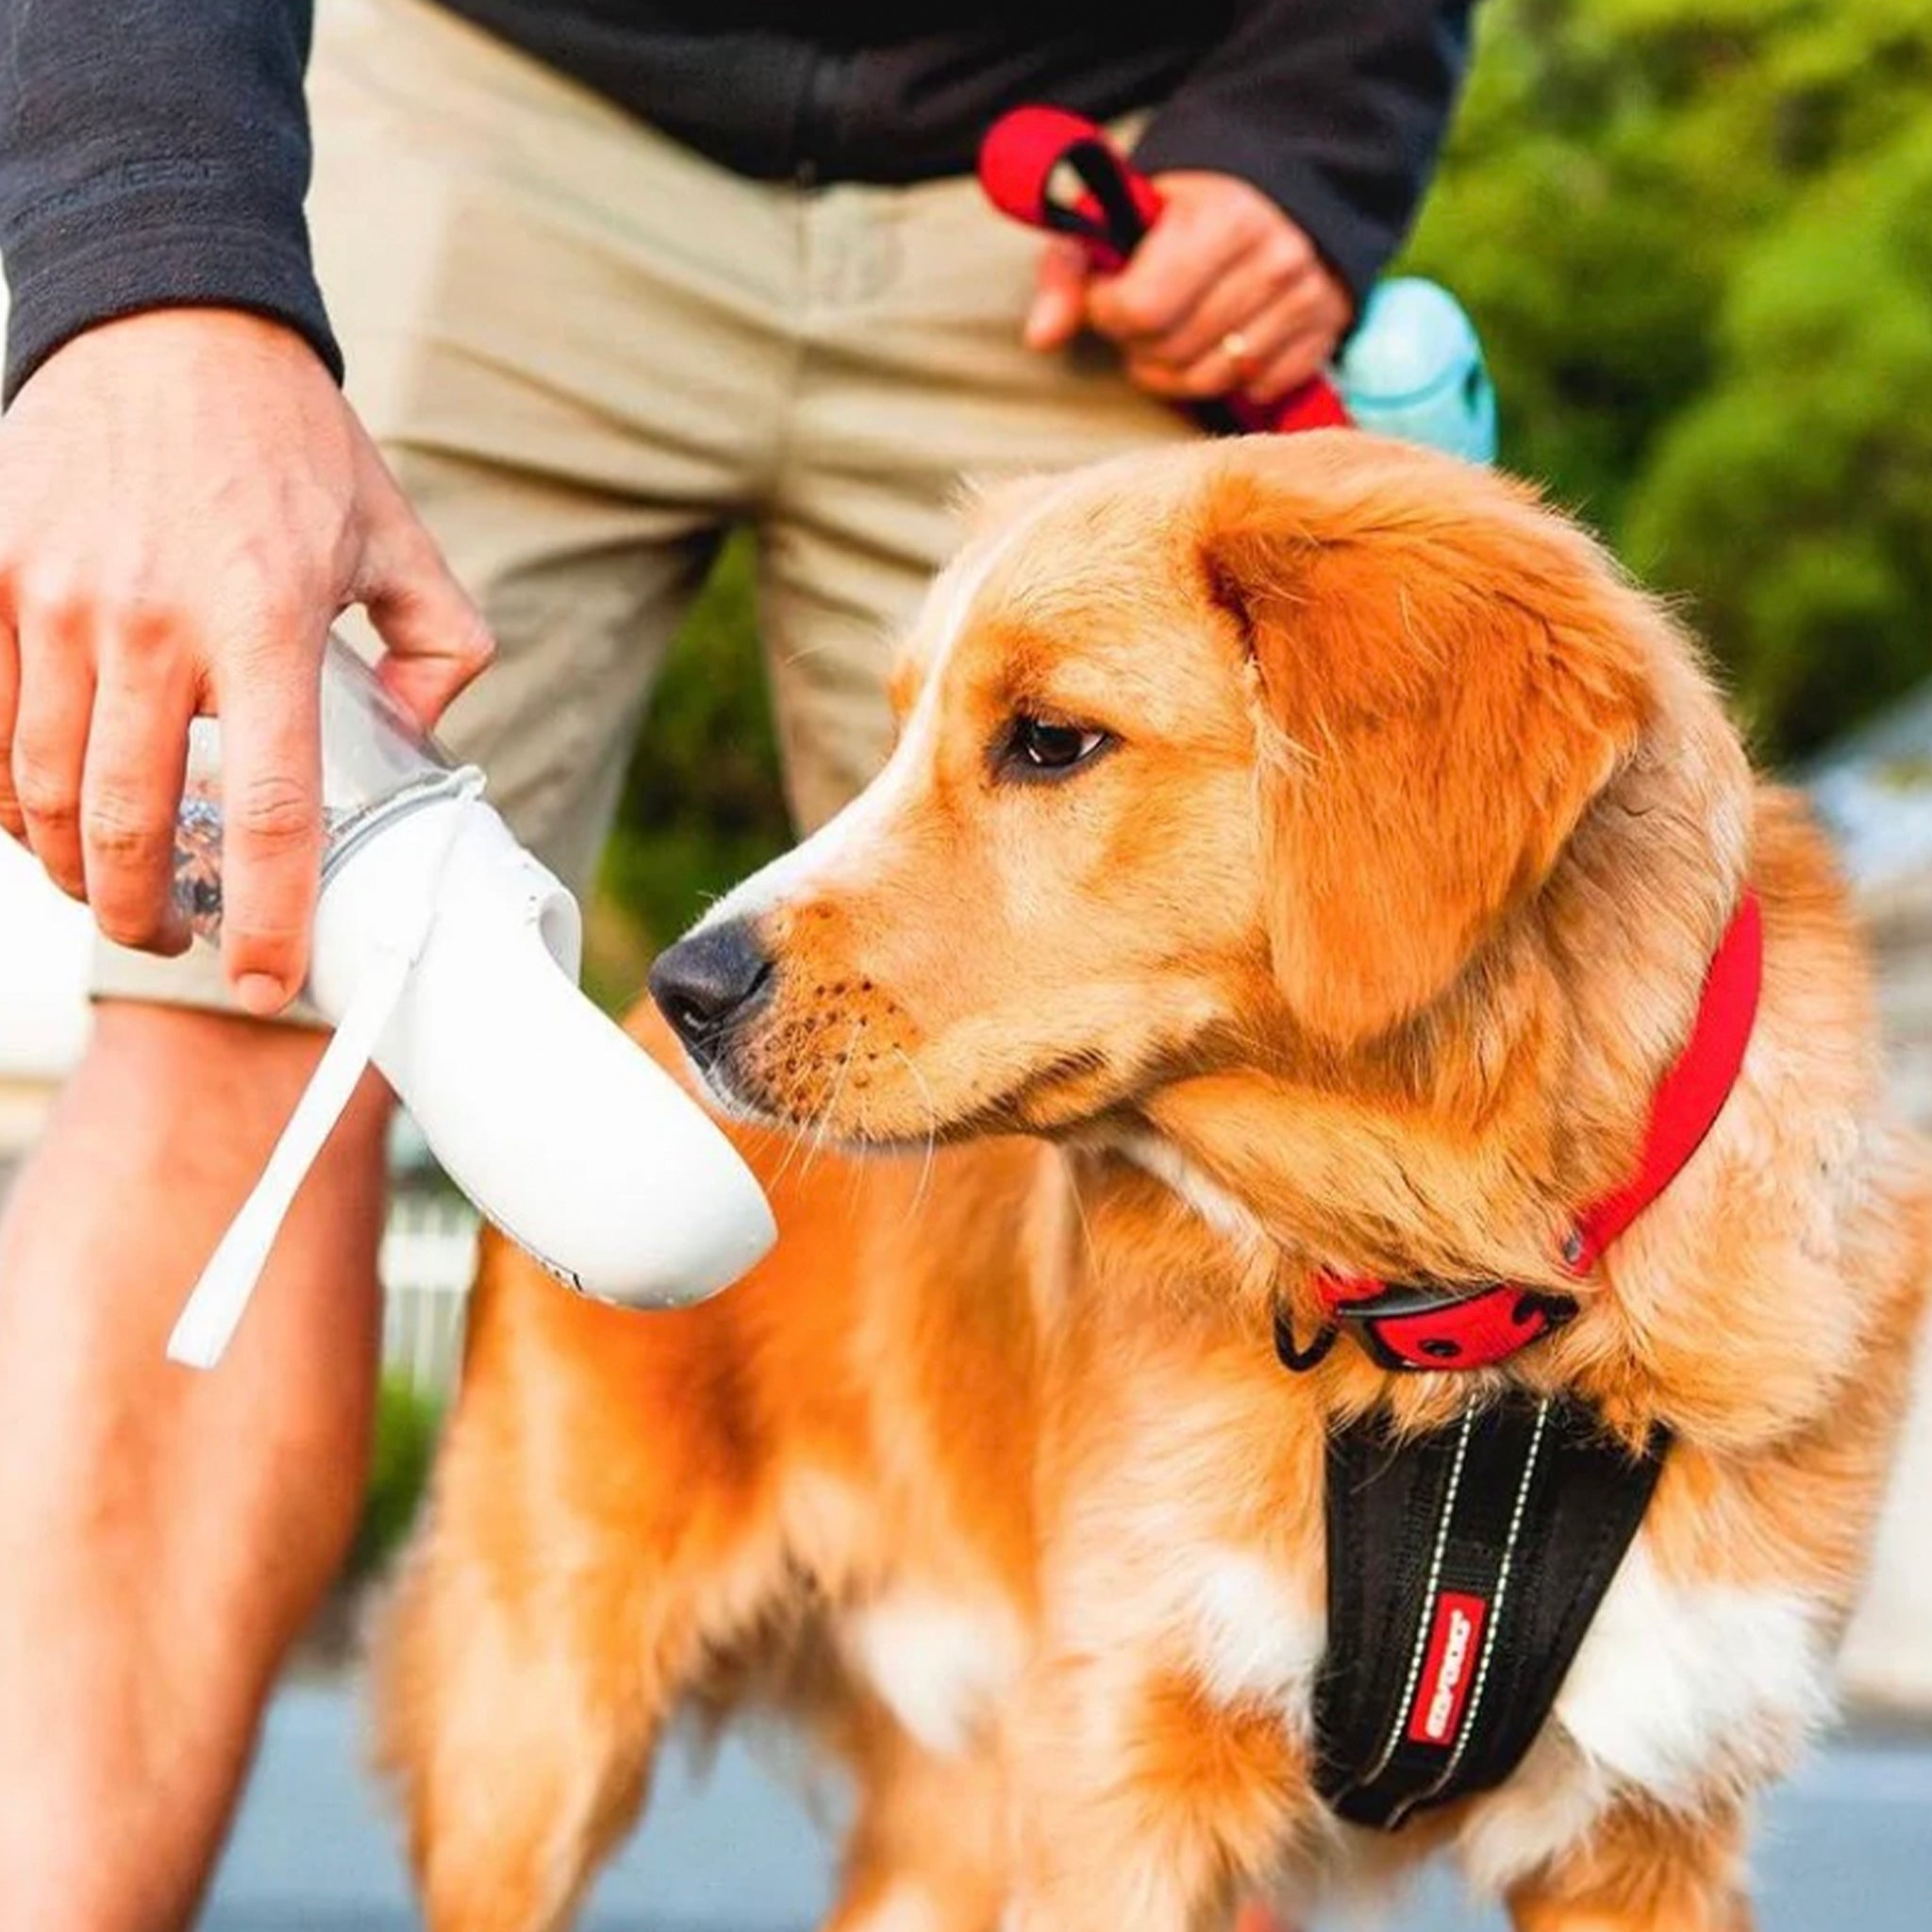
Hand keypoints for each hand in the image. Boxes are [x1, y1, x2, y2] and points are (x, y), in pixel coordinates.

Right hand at [0, 309, 491, 1013]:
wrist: (165, 322)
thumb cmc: (290, 441)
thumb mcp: (398, 538)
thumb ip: (440, 650)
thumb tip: (426, 742)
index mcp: (264, 624)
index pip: (264, 812)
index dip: (264, 918)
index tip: (265, 980)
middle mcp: (148, 622)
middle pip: (128, 824)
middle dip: (147, 916)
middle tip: (178, 943)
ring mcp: (52, 601)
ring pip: (41, 790)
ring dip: (73, 869)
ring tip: (115, 892)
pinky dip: (14, 797)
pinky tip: (53, 818)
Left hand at [1024, 171, 1352, 407]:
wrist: (1277, 193)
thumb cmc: (1184, 211)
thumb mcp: (1119, 216)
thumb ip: (1069, 270)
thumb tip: (1041, 338)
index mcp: (1223, 218)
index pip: (1141, 307)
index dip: (1108, 311)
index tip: (1108, 294)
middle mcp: (1274, 259)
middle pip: (1172, 351)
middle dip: (1139, 344)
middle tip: (1139, 318)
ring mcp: (1305, 300)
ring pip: (1211, 379)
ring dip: (1176, 369)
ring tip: (1171, 334)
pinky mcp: (1325, 332)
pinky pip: (1258, 389)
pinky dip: (1229, 376)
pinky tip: (1219, 341)